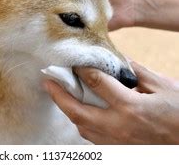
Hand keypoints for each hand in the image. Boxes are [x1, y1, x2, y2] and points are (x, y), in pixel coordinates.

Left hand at [44, 61, 178, 143]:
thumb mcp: (164, 88)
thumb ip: (139, 74)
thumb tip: (120, 62)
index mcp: (130, 107)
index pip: (96, 82)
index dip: (82, 69)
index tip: (73, 61)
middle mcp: (118, 126)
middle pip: (77, 111)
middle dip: (59, 95)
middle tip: (47, 82)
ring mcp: (116, 142)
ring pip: (81, 127)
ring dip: (68, 110)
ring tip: (60, 96)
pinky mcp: (118, 151)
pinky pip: (92, 137)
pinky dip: (82, 123)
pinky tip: (80, 113)